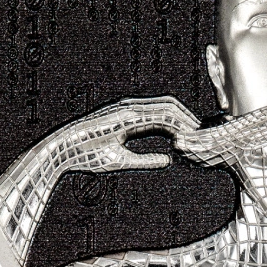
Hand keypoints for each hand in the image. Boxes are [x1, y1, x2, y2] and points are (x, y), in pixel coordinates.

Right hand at [57, 96, 199, 172]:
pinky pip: (153, 115)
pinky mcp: (123, 115)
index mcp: (132, 118)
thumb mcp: (123, 160)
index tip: (196, 135)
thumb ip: (146, 159)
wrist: (63, 152)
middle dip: (188, 117)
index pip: (164, 114)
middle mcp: (131, 109)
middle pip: (169, 106)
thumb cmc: (88, 156)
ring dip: (183, 119)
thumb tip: (168, 160)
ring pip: (165, 107)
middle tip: (204, 132)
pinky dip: (170, 122)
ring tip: (198, 132)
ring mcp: (127, 110)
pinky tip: (182, 134)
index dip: (182, 122)